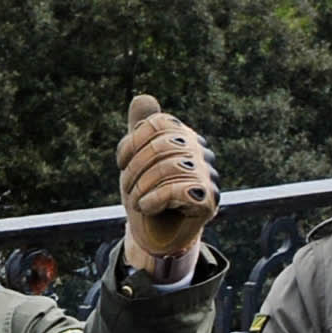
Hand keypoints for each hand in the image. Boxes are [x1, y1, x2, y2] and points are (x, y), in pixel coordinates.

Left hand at [118, 93, 219, 270]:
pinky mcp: (208, 201)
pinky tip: (149, 208)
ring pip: (168, 169)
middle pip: (161, 146)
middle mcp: (200, 152)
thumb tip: (143, 98)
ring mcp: (208, 176)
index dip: (132, 144)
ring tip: (139, 202)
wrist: (154, 235)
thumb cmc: (146, 195)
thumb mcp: (135, 161)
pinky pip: (178, 190)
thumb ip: (140, 131)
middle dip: (134, 171)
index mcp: (183, 137)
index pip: (157, 124)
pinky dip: (154, 200)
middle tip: (130, 189)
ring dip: (141, 189)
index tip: (123, 164)